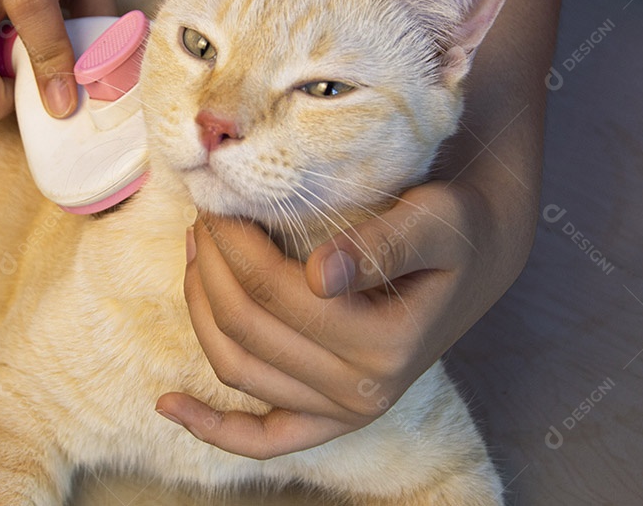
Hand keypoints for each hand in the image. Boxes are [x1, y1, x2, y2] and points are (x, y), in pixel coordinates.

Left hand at [156, 179, 527, 458]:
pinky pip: (261, 440)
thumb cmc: (452, 231)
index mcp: (387, 344)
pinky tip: (167, 404)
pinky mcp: (328, 422)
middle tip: (203, 218)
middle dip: (211, 266)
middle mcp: (363, 392)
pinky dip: (211, 428)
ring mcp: (342, 414)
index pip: (275, 288)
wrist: (475, 259)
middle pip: (247, 326)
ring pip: (238, 369)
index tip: (217, 202)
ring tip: (194, 255)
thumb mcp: (432, 222)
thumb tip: (318, 274)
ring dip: (201, 311)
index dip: (232, 243)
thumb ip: (381, 246)